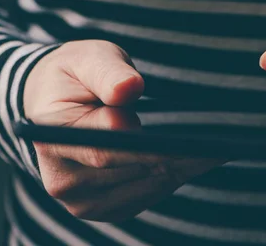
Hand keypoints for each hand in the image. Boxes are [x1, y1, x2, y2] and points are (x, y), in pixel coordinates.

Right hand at [24, 40, 218, 221]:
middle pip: (129, 172)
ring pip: (142, 188)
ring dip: (177, 170)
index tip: (185, 141)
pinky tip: (194, 161)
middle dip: (172, 156)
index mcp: (51, 135)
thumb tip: (128, 89)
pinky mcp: (101, 207)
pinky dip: (171, 179)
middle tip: (214, 144)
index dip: (147, 146)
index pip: (105, 150)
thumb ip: (108, 72)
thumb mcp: (91, 58)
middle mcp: (61, 178)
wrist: (57, 100)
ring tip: (211, 151)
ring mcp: (80, 199)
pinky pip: (144, 197)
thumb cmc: (78, 75)